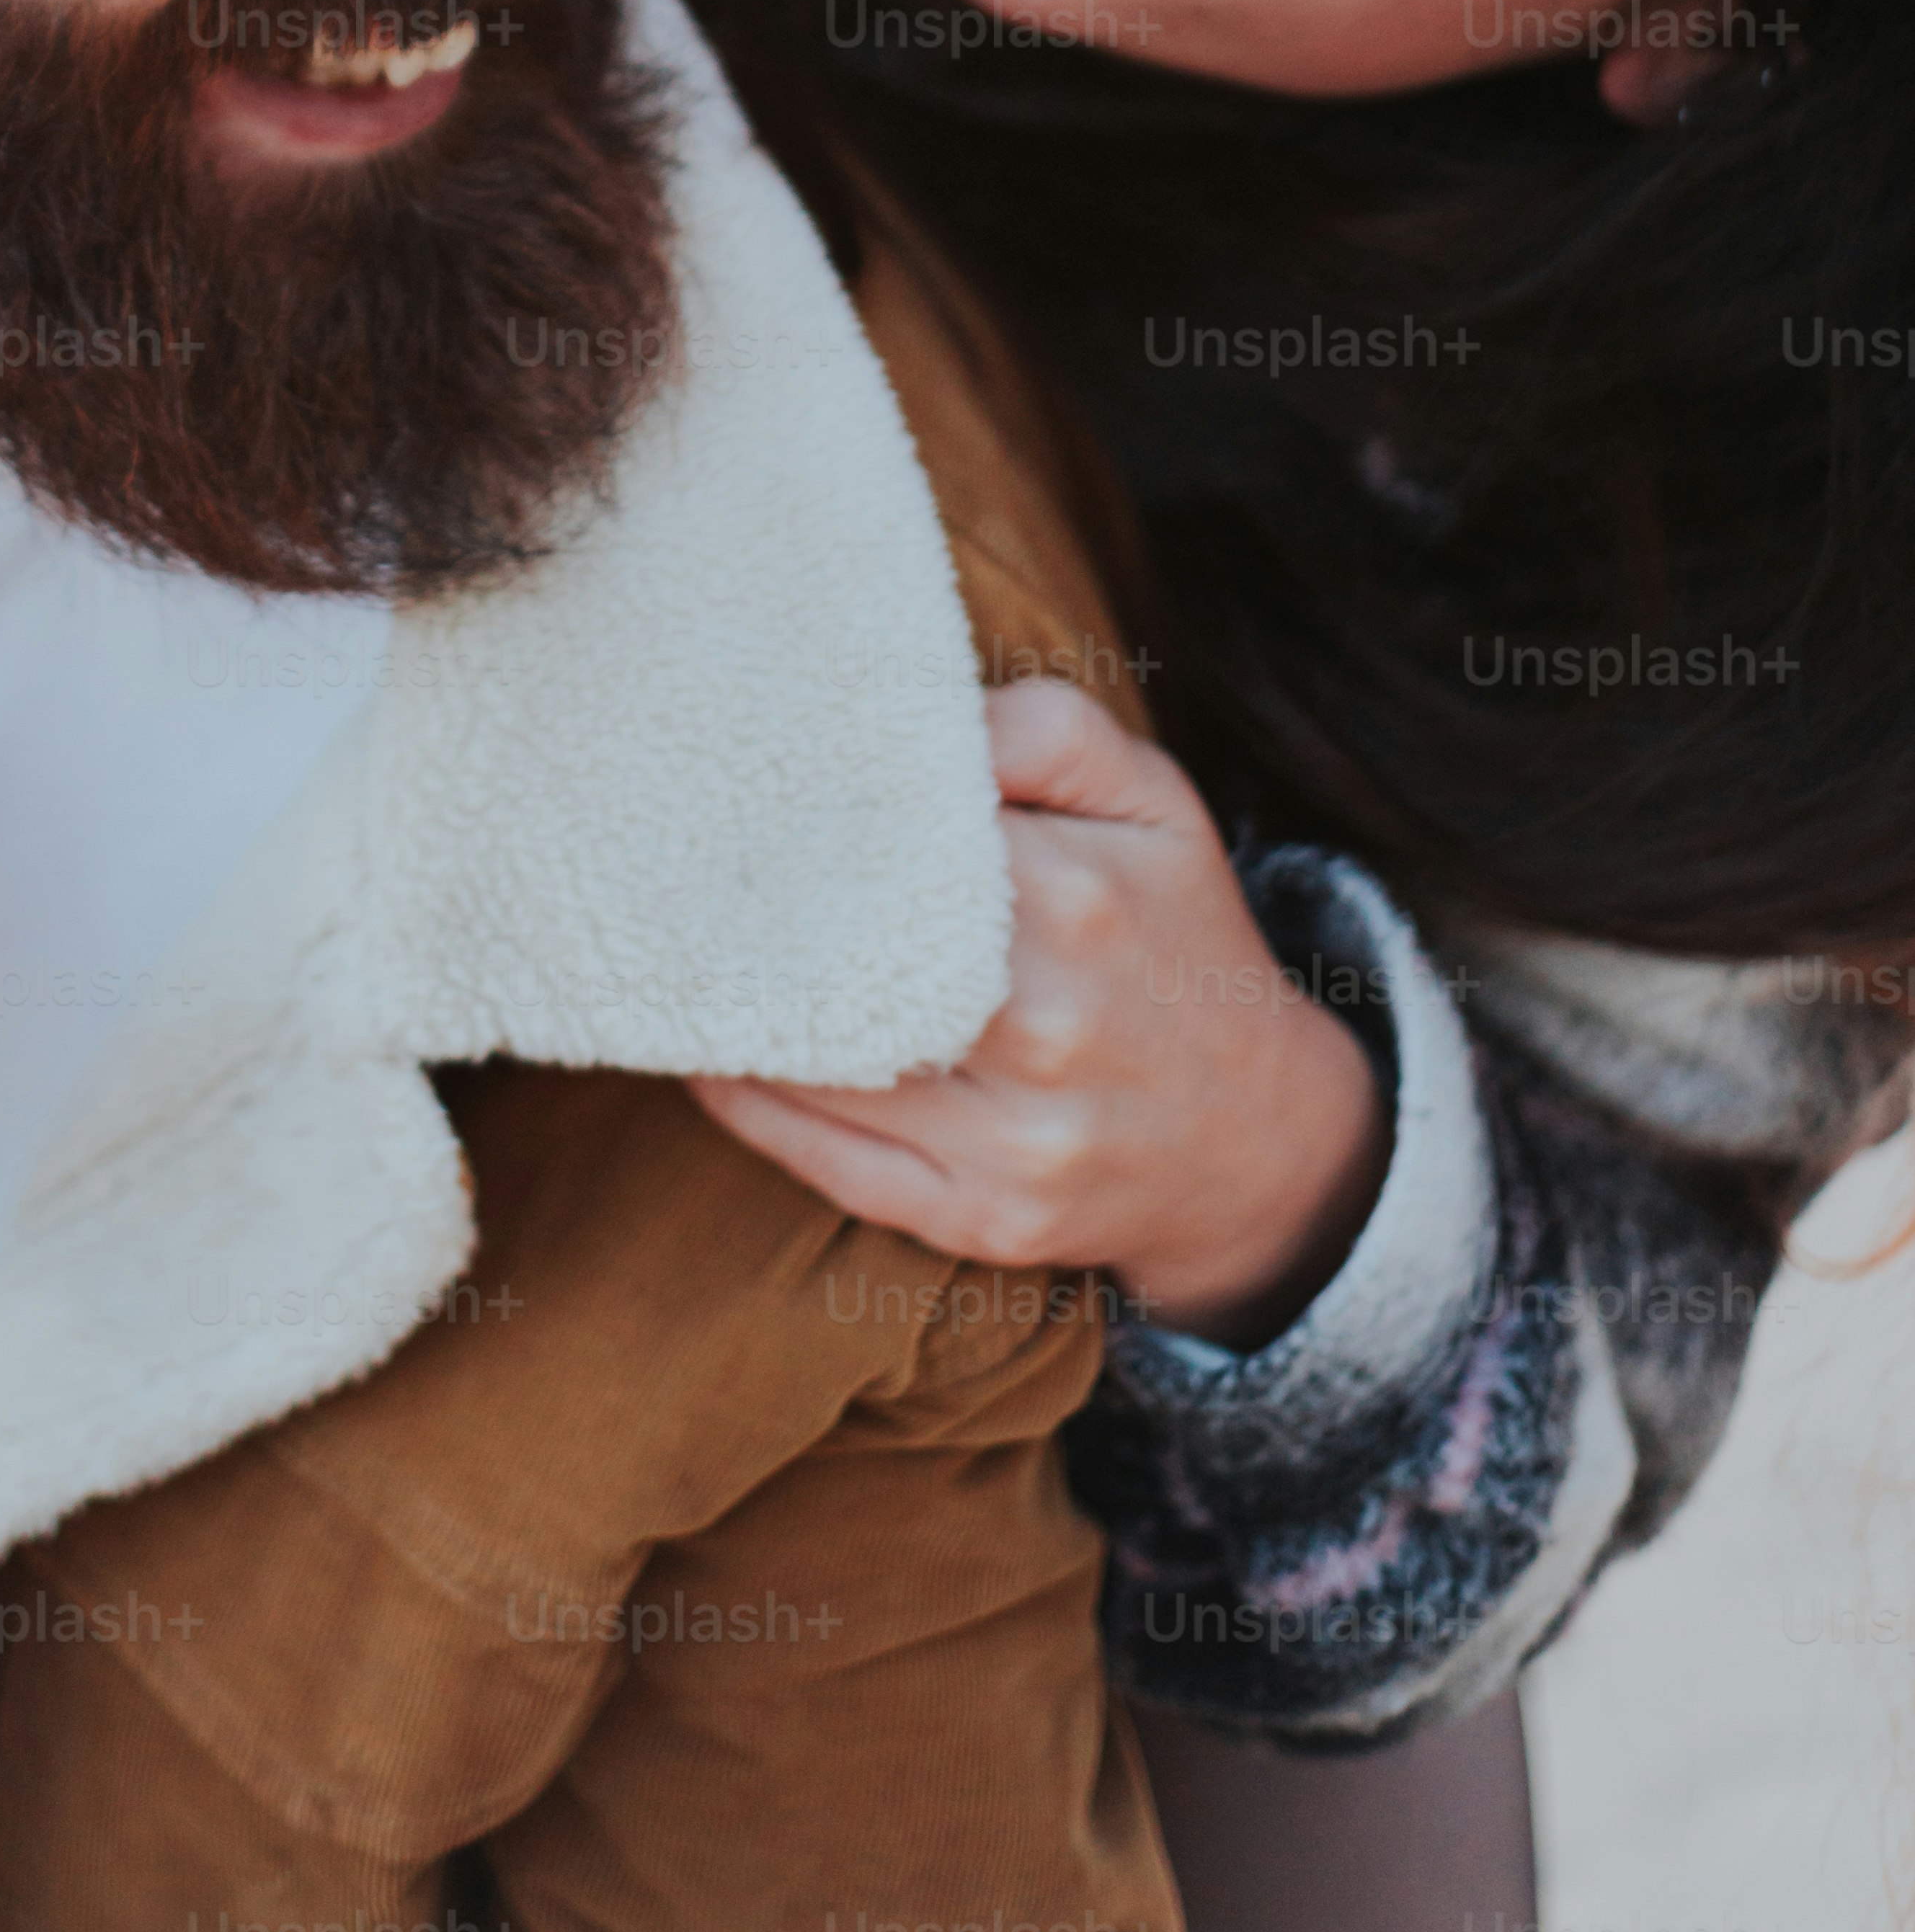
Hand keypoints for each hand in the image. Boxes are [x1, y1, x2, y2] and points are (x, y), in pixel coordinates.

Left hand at [692, 677, 1391, 1341]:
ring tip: (675, 950)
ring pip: (818, 1067)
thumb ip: (1046, 729)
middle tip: (672, 865)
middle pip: (838, 958)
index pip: (892, 840)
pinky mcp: (983, 1222)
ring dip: (732, 1009)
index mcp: (1074, 899)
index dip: (805, 814)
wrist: (1259, 1137)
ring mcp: (1011, 1141)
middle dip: (751, 911)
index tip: (739, 788)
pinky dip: (751, 1108)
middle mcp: (1041, 1025)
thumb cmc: (1177, 936)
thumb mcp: (1154, 804)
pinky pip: (830, 1165)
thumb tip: (921, 709)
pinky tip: (709, 1050)